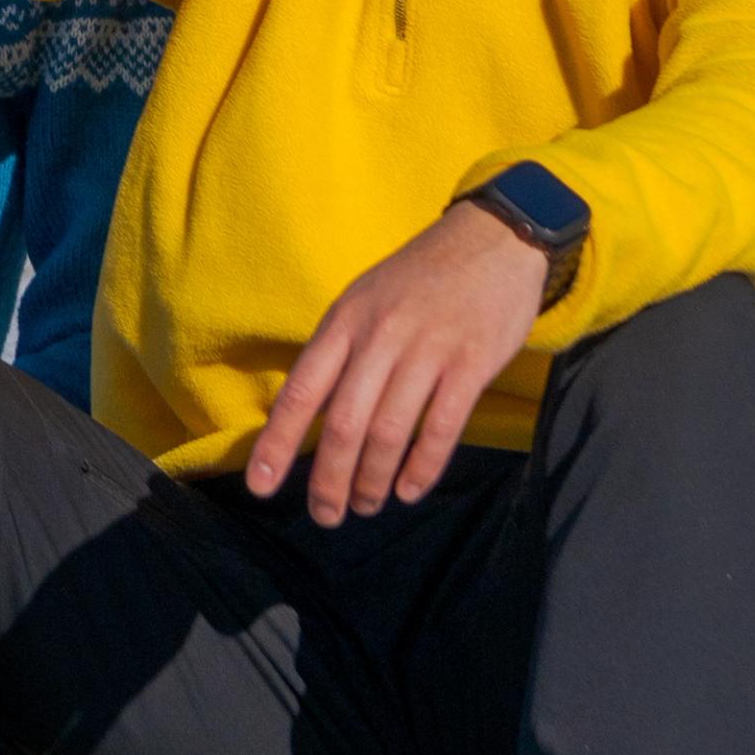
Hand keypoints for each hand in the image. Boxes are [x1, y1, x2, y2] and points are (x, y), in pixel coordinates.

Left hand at [245, 208, 553, 525]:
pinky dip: (422, 467)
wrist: (493, 238)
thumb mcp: (367, 298)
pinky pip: (441, 427)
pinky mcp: (472, 363)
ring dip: (373, 479)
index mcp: (346, 320)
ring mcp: (427, 350)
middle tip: (325, 515)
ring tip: (366, 505)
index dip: (278, 442)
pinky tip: (409, 490)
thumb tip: (313, 411)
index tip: (260, 485)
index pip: (302, 390)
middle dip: (329, 478)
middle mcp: (380, 336)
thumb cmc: (421, 276)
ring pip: (389, 432)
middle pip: (343, 423)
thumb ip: (343, 350)